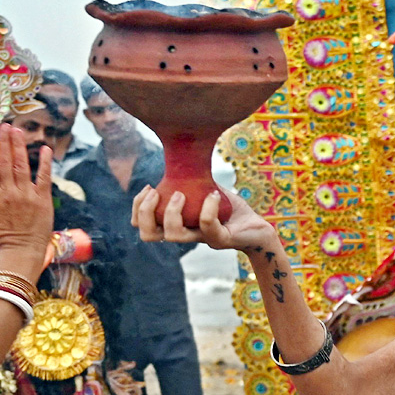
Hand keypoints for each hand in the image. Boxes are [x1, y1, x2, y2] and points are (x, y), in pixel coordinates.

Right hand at [0, 125, 53, 277]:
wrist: (21, 249)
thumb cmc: (2, 233)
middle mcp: (8, 192)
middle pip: (5, 162)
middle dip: (3, 142)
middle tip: (3, 125)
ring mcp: (26, 194)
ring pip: (21, 165)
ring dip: (19, 146)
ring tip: (17, 131)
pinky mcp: (42, 198)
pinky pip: (44, 177)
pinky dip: (44, 162)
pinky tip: (44, 148)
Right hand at [131, 187, 275, 252]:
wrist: (256, 227)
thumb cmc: (230, 209)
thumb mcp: (206, 189)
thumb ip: (191, 179)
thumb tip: (179, 154)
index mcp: (177, 224)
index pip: (143, 226)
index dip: (137, 209)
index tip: (149, 188)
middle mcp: (186, 234)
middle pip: (148, 235)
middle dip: (144, 212)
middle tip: (156, 192)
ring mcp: (202, 240)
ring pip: (173, 236)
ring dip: (171, 212)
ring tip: (180, 194)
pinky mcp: (220, 240)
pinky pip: (207, 225)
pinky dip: (208, 206)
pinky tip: (214, 193)